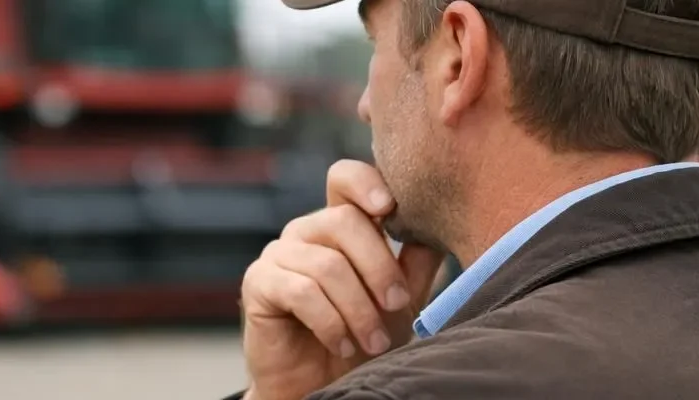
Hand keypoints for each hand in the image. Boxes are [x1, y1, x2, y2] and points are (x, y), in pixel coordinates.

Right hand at [242, 160, 445, 399]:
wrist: (322, 384)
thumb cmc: (362, 337)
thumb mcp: (400, 299)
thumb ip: (415, 261)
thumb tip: (440, 225)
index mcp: (340, 225)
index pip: (345, 179)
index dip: (365, 182)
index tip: (390, 207)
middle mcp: (306, 231)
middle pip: (344, 221)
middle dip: (379, 267)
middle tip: (397, 305)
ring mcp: (279, 254)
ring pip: (327, 264)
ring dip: (358, 309)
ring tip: (374, 341)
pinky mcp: (258, 283)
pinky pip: (301, 291)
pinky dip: (330, 322)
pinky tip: (341, 344)